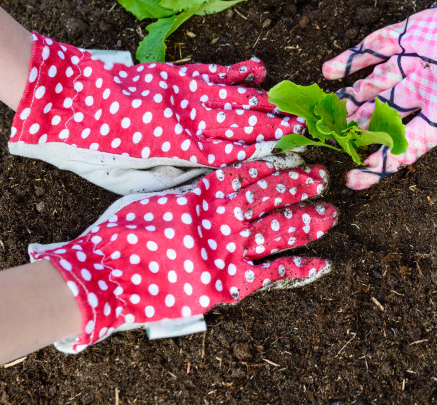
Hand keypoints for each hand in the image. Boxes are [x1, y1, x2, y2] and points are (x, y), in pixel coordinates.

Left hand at [9, 33, 304, 193]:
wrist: (62, 98)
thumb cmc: (90, 147)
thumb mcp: (124, 177)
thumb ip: (165, 178)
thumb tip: (199, 178)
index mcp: (178, 148)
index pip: (230, 152)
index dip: (261, 154)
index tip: (286, 157)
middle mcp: (188, 118)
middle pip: (241, 124)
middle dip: (274, 128)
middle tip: (303, 130)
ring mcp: (182, 92)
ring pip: (233, 97)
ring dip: (264, 103)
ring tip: (290, 107)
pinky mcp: (172, 73)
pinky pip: (213, 72)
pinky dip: (237, 72)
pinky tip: (258, 71)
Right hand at [29, 160, 335, 352]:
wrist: (105, 271)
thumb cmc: (121, 231)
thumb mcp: (155, 194)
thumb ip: (188, 186)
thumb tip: (209, 180)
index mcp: (208, 188)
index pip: (253, 170)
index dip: (279, 163)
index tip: (298, 156)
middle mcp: (227, 213)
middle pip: (275, 193)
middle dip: (302, 184)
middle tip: (323, 177)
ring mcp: (234, 246)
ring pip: (283, 227)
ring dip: (309, 219)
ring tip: (330, 213)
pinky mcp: (233, 280)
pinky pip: (276, 272)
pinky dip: (301, 268)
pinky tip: (322, 264)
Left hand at [322, 0, 436, 190]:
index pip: (408, 145)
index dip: (381, 164)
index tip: (354, 180)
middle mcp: (428, 89)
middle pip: (383, 116)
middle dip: (356, 130)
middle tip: (327, 141)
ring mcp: (419, 60)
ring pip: (375, 83)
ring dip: (350, 97)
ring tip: (323, 112)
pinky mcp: (415, 30)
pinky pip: (377, 45)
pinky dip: (353, 57)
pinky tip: (329, 71)